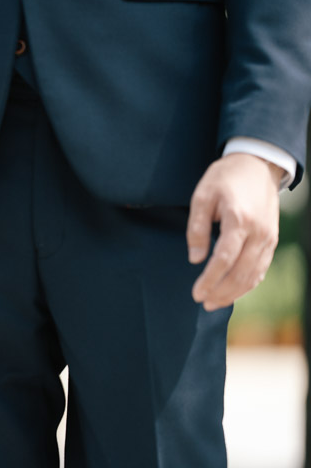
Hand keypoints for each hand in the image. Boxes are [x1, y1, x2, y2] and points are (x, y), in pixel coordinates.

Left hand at [187, 153, 282, 310]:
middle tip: (202, 302)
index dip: (210, 279)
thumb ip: (197, 228)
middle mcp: (259, 232)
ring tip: (214, 302)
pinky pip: (261, 268)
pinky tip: (233, 291)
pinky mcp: (272, 240)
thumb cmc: (225, 178)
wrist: (257, 165)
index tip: (196, 293)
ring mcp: (269, 237)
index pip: (224, 259)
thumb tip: (195, 259)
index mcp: (240, 220)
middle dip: (221, 291)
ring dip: (234, 292)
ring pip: (253, 274)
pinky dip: (248, 283)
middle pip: (241, 272)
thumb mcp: (202, 196)